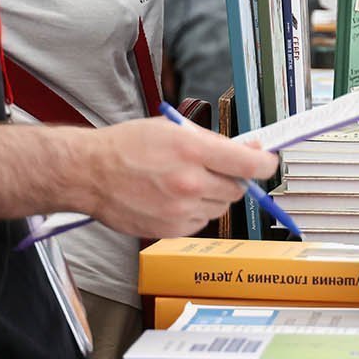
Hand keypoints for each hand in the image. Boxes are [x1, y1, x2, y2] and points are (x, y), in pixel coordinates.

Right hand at [83, 117, 278, 238]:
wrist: (90, 173)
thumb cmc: (127, 146)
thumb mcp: (174, 129)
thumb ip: (215, 140)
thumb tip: (250, 148)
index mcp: (193, 151)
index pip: (249, 164)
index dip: (266, 163)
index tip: (269, 161)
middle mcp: (190, 183)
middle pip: (238, 188)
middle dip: (234, 178)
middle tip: (215, 168)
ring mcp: (180, 209)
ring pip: (221, 206)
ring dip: (214, 195)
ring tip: (185, 181)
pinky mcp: (171, 229)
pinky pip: (202, 221)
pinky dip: (196, 210)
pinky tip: (174, 197)